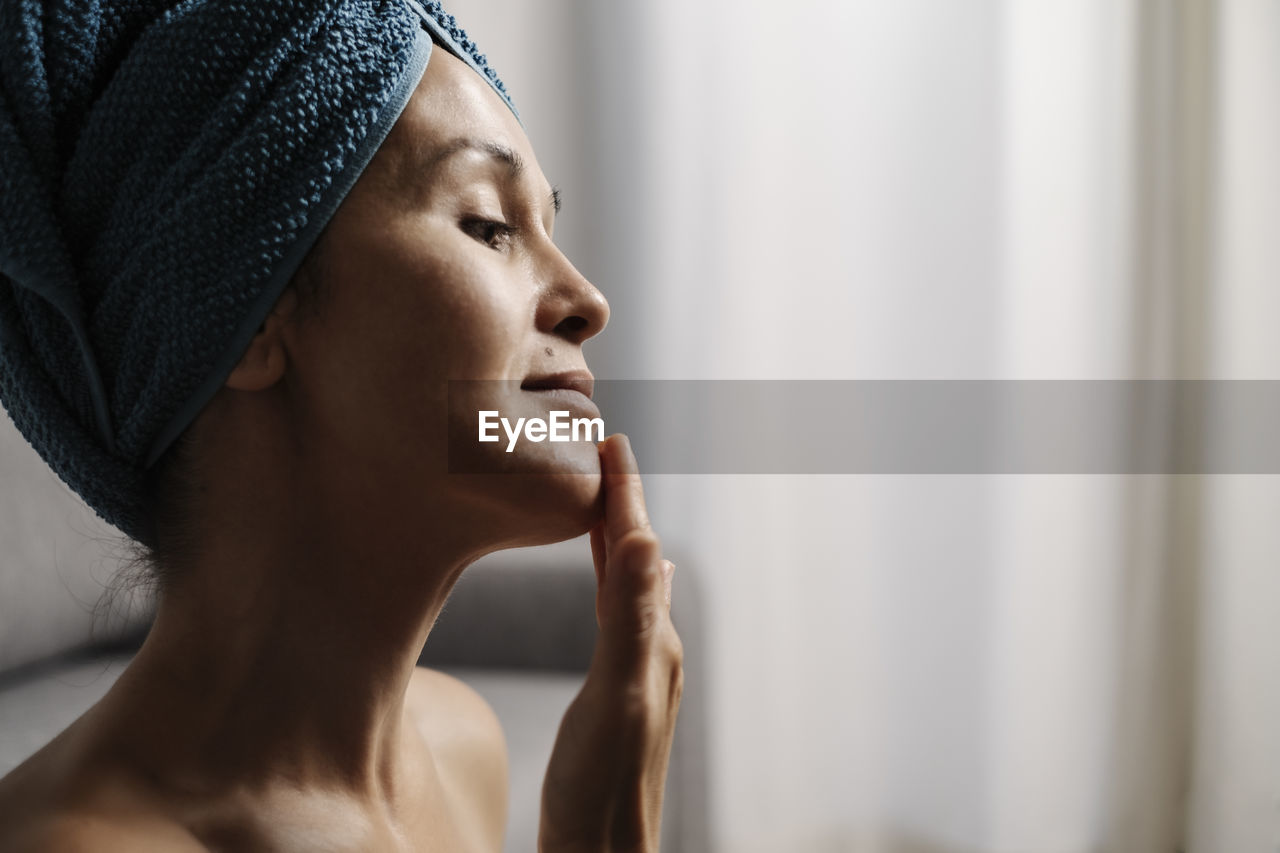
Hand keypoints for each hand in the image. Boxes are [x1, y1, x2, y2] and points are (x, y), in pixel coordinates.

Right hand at [539, 434, 683, 852]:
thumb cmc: (602, 787)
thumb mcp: (617, 695)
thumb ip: (633, 620)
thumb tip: (654, 541)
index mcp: (653, 640)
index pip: (637, 549)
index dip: (623, 495)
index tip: (611, 440)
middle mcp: (652, 646)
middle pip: (637, 559)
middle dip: (621, 505)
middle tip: (603, 454)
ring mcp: (636, 668)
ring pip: (628, 583)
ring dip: (617, 538)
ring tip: (604, 501)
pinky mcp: (616, 689)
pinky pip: (617, 613)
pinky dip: (611, 580)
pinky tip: (618, 581)